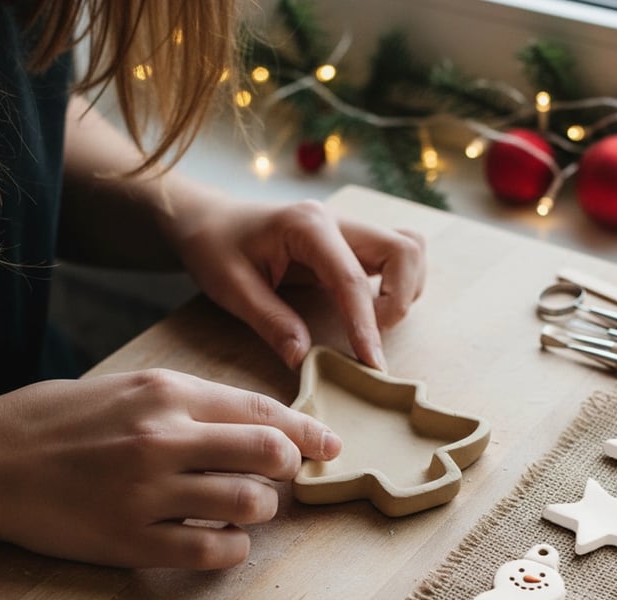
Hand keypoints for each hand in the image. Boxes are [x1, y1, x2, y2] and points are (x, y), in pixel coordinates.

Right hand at [0, 370, 340, 568]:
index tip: (331, 442)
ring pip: (247, 503)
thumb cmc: (70, 418)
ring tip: (250, 503)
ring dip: (263, 507)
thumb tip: (261, 424)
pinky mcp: (130, 540)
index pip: (260, 410)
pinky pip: (210, 550)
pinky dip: (234, 547)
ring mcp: (147, 492)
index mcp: (168, 393)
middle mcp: (163, 438)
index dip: (306, 428)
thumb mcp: (137, 387)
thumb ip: (201, 403)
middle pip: (267, 453)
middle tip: (286, 472)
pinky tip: (227, 537)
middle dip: (292, 465)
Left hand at [169, 195, 425, 370]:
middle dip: (399, 299)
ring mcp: (348, 227)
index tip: (371, 364)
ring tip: (370, 323)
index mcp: (307, 226)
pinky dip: (396, 285)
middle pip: (404, 249)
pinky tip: (368, 309)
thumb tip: (305, 360)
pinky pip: (396, 257)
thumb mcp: (231, 287)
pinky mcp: (351, 241)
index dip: (366, 324)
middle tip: (369, 337)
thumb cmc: (214, 247)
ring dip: (403, 290)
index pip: (352, 279)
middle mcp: (337, 220)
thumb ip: (271, 322)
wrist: (207, 218)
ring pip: (409, 249)